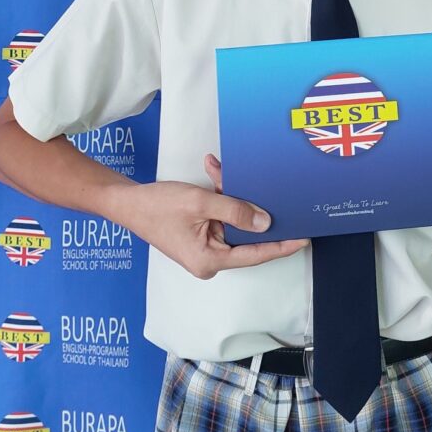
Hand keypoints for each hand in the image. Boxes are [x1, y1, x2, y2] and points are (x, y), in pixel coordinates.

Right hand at [104, 153, 307, 279]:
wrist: (127, 204)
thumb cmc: (157, 205)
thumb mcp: (200, 203)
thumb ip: (236, 210)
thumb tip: (265, 222)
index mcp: (211, 260)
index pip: (256, 254)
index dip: (282, 245)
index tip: (305, 238)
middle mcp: (210, 260)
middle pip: (244, 233)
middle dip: (247, 203)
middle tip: (252, 180)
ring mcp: (206, 249)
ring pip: (233, 221)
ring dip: (229, 194)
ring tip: (217, 171)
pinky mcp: (202, 237)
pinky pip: (221, 217)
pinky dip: (219, 196)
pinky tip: (213, 173)